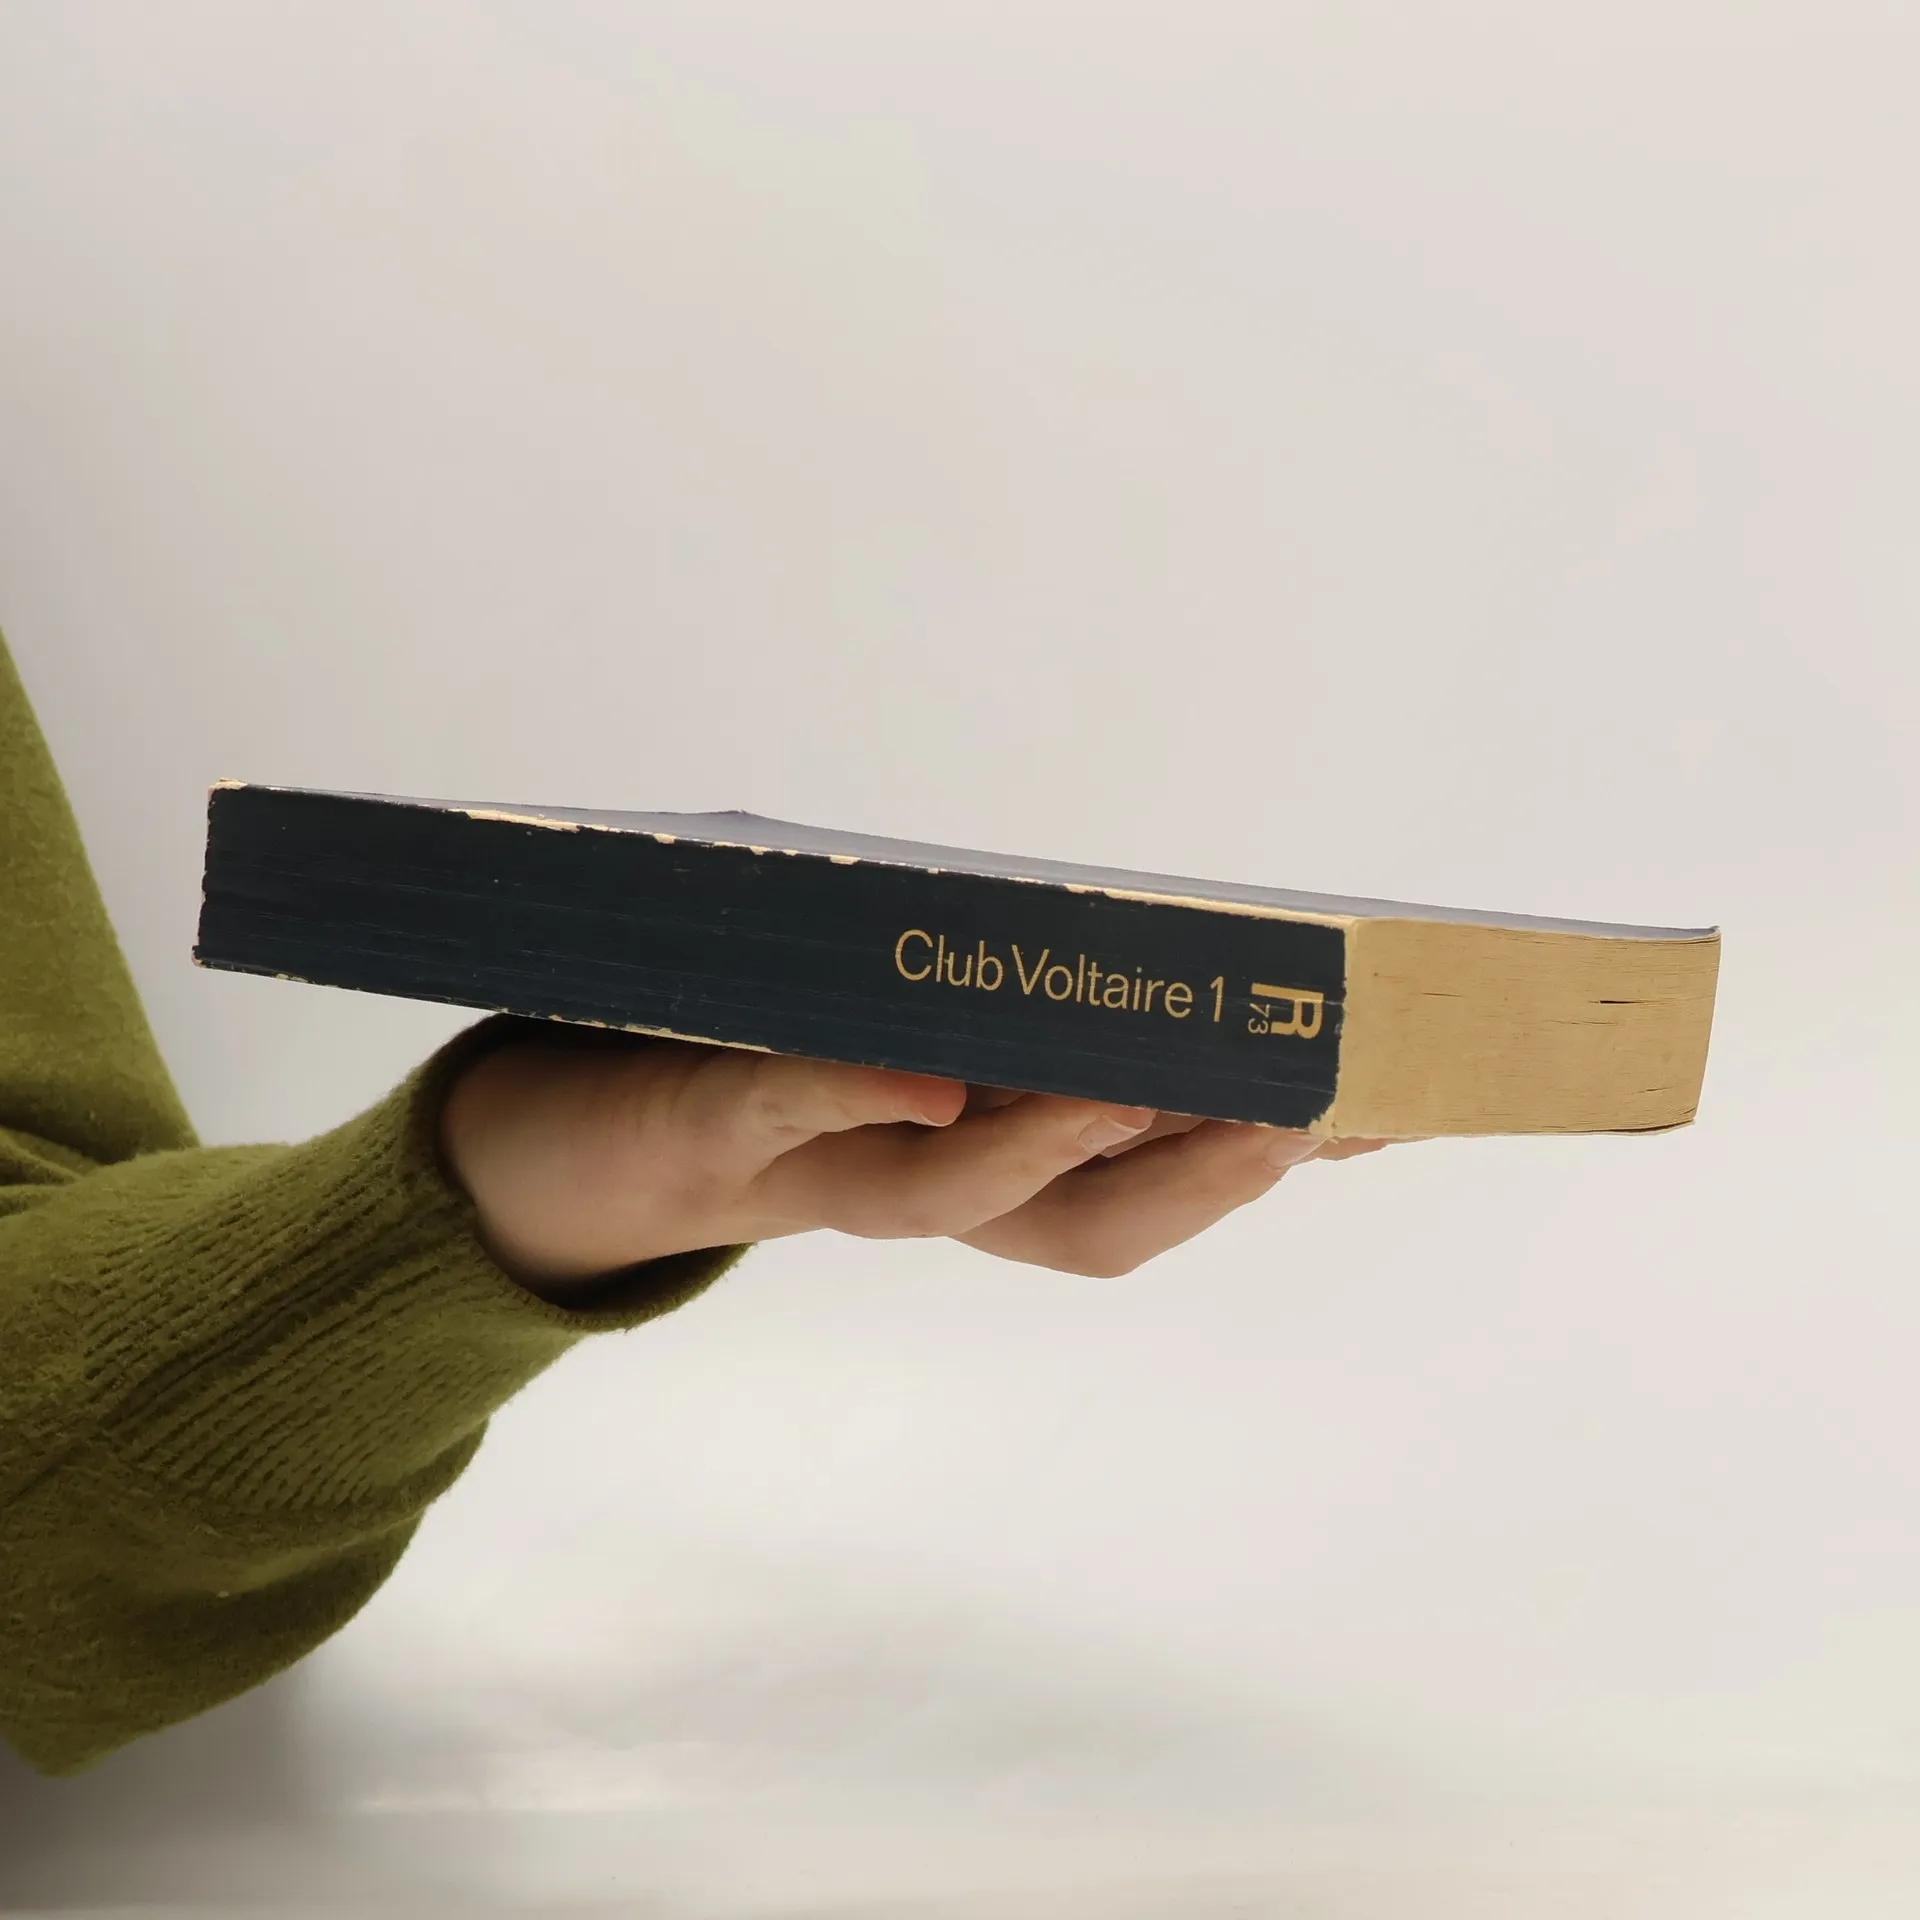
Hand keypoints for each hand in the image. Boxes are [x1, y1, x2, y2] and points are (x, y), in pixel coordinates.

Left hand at [440, 1034, 1385, 1297]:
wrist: (579, 1131)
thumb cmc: (769, 1053)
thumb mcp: (922, 1023)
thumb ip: (1040, 1014)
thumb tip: (1184, 963)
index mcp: (989, 1165)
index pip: (1161, 1180)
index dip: (1280, 1158)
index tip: (1396, 1104)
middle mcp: (925, 1190)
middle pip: (1089, 1217)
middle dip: (1207, 1166)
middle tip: (1311, 1106)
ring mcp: (824, 1167)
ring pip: (961, 1186)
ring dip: (1059, 1140)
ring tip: (1139, 1084)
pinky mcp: (718, 1118)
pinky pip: (792, 1112)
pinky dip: (859, 1092)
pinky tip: (923, 1070)